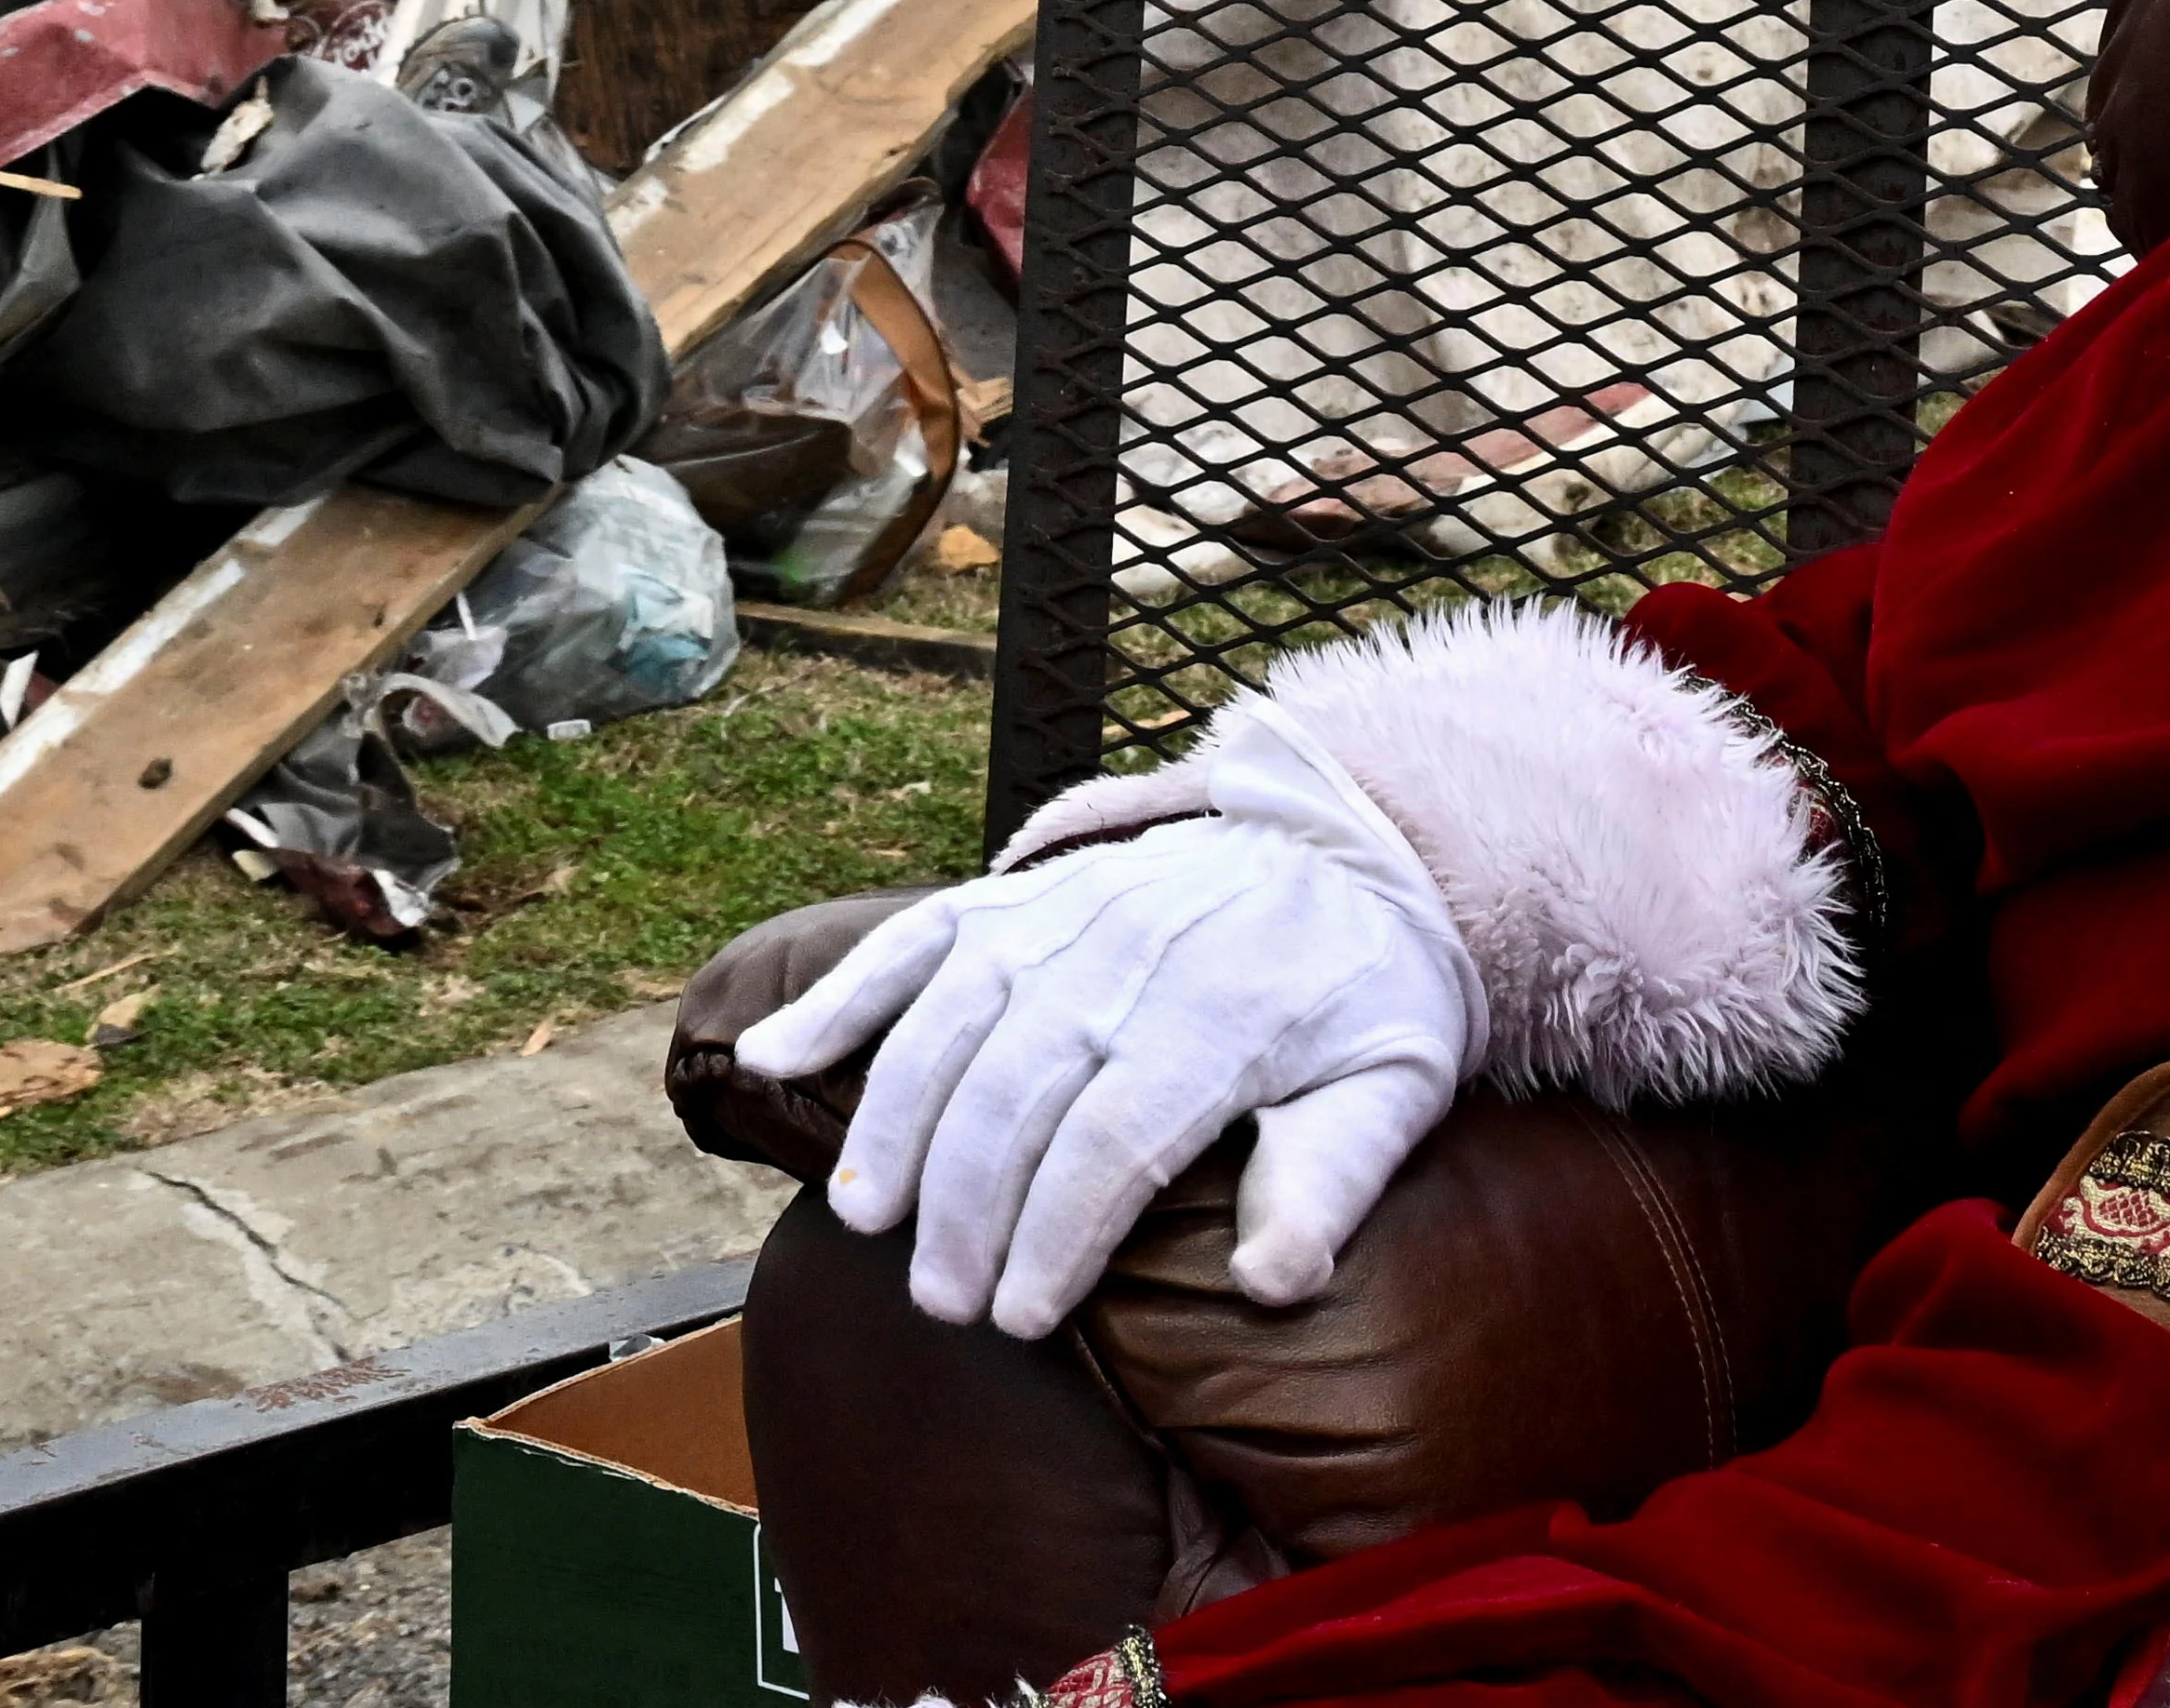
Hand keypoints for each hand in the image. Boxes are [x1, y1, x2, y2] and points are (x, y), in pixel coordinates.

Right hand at [729, 704, 1470, 1335]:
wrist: (1354, 849)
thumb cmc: (1367, 995)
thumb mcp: (1394, 1089)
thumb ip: (1334, 1183)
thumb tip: (1269, 1282)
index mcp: (1219, 1015)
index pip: (1114, 1138)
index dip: (1058, 1233)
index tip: (1022, 1318)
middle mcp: (1123, 956)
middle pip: (1016, 1089)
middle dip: (967, 1204)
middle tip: (941, 1301)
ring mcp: (1058, 916)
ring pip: (948, 1020)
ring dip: (894, 1121)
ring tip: (866, 1221)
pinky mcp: (1015, 896)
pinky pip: (912, 939)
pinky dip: (838, 996)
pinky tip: (775, 1058)